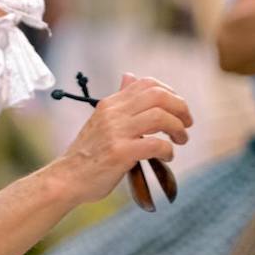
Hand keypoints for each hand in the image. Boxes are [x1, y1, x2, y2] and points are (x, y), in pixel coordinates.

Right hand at [54, 74, 192, 203]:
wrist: (67, 178)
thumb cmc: (88, 153)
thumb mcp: (102, 120)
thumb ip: (119, 101)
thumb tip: (130, 76)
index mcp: (110, 103)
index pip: (146, 84)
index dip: (170, 93)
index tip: (177, 109)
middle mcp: (113, 113)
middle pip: (157, 96)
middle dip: (180, 108)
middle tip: (187, 123)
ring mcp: (116, 132)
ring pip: (160, 117)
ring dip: (178, 128)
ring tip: (180, 140)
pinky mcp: (120, 153)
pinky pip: (155, 144)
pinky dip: (168, 150)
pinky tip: (167, 157)